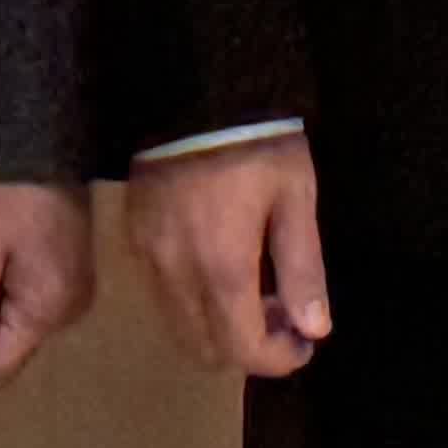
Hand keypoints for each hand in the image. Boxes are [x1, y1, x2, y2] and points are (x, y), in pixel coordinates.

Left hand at [0, 180, 94, 385]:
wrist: (42, 138)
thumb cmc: (5, 194)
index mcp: (49, 310)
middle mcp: (71, 309)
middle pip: (11, 343)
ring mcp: (77, 288)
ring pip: (20, 320)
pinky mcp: (73, 269)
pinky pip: (34, 297)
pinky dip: (13, 283)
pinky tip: (4, 249)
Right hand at [130, 132, 333, 378]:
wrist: (195, 88)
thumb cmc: (256, 141)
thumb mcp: (295, 196)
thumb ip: (302, 268)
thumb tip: (314, 329)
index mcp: (221, 267)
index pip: (242, 349)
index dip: (277, 359)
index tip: (303, 342)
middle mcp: (176, 274)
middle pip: (205, 349)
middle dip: (247, 346)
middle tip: (281, 313)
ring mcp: (147, 257)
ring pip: (178, 327)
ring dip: (216, 328)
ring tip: (253, 289)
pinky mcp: (133, 237)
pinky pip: (160, 294)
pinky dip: (191, 302)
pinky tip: (217, 266)